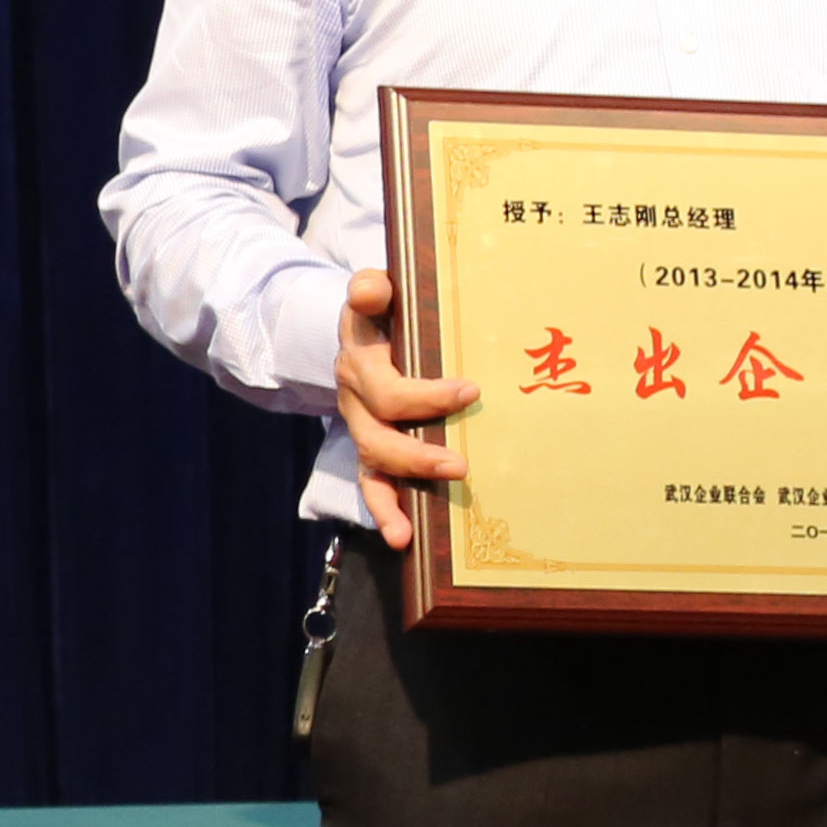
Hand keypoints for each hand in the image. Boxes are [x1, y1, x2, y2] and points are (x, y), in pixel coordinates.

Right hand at [333, 268, 478, 550]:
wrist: (359, 332)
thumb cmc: (384, 312)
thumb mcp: (375, 292)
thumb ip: (373, 288)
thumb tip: (371, 289)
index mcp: (361, 360)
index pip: (387, 387)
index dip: (425, 395)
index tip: (470, 392)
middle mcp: (356, 399)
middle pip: (379, 435)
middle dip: (417, 455)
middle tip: (461, 466)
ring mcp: (361, 428)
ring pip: (372, 466)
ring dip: (395, 496)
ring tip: (412, 529)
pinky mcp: (369, 449)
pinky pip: (372, 485)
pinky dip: (383, 512)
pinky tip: (401, 538)